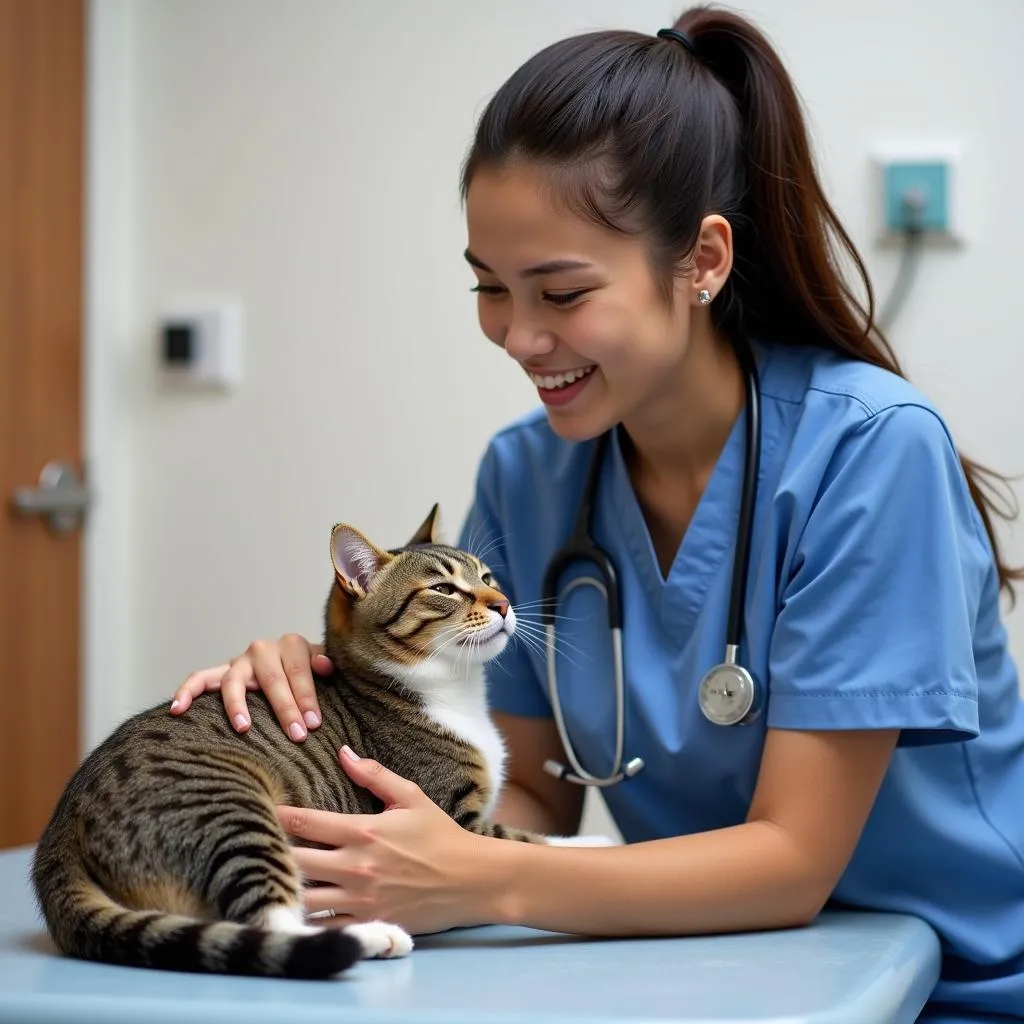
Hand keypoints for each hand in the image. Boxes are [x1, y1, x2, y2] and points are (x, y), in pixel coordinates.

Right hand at [169, 633, 333, 740]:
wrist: (293, 667)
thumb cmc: (310, 673)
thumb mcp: (325, 665)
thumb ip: (327, 662)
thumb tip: (326, 665)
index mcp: (292, 645)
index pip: (299, 672)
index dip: (307, 698)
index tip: (313, 724)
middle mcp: (263, 649)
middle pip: (272, 679)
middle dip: (284, 708)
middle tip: (296, 735)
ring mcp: (240, 661)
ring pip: (233, 681)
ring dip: (238, 705)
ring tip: (243, 728)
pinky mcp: (222, 673)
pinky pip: (200, 678)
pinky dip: (187, 690)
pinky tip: (178, 708)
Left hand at [276, 747, 499, 934]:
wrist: (471, 880)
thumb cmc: (440, 835)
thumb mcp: (411, 796)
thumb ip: (374, 775)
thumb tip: (343, 753)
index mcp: (363, 831)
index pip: (306, 822)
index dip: (278, 817)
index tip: (261, 811)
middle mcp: (355, 866)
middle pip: (295, 860)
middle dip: (272, 852)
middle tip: (254, 846)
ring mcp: (359, 899)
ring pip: (303, 896)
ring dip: (286, 886)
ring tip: (268, 879)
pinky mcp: (366, 923)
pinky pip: (323, 925)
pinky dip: (305, 917)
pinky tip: (294, 909)